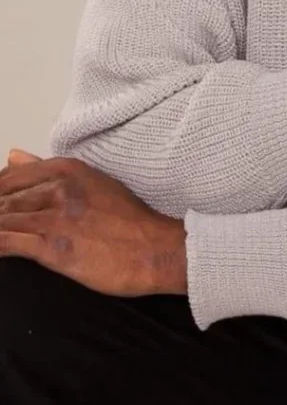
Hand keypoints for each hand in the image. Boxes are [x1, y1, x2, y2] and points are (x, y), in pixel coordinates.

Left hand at [0, 149, 186, 296]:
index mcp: (66, 169)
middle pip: (3, 198)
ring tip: (2, 234)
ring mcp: (55, 217)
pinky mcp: (53, 246)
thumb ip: (47, 169)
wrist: (154, 249)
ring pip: (2, 219)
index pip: (10, 177)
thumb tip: (14, 155)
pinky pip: (8, 242)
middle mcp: (58, 188)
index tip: (1, 204)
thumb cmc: (128, 220)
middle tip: (3, 222)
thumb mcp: (91, 182)